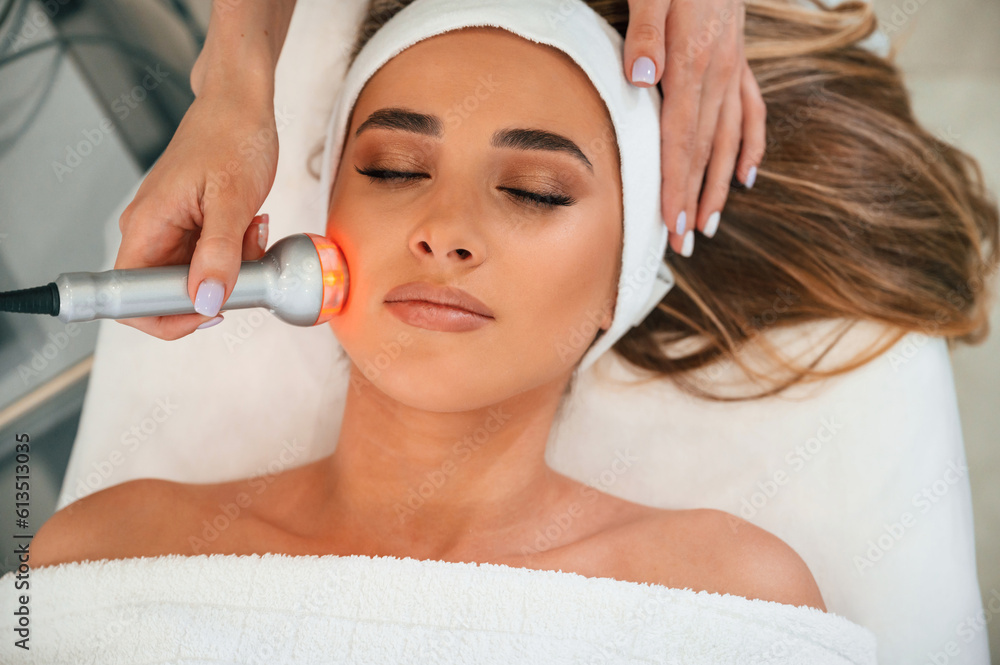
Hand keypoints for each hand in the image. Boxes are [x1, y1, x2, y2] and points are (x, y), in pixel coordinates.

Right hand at [113, 90, 277, 338]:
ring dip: (231, 266)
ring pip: (197, 277)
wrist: (240, 105)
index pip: (131, 300)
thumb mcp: (232, 200)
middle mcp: (149, 232)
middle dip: (214, 286)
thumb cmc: (231, 137)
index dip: (168, 319)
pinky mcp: (190, 226)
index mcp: (144, 227)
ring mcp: (170, 230)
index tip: (211, 311)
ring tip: (250, 228)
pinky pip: (210, 258)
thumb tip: (205, 301)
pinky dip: (236, 251)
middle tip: (245, 256)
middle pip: (170, 293)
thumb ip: (219, 254)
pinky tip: (249, 224)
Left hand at [624, 0, 765, 256]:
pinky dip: (750, 145)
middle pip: (704, 149)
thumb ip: (646, 32)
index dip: (676, 184)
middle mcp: (719, 70)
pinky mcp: (739, 59)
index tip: (670, 223)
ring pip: (729, 138)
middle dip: (692, 199)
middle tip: (682, 244)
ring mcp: (733, 67)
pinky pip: (751, 110)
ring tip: (708, 225)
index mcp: (694, 60)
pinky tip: (747, 176)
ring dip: (718, 185)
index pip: (682, 138)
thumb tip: (642, 78)